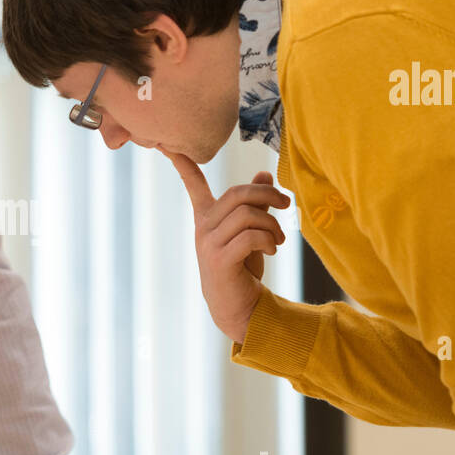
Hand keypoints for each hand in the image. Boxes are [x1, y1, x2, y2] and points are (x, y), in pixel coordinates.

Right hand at [161, 149, 289, 343]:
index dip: (183, 165)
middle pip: (238, 194)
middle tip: (287, 204)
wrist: (239, 308)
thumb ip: (256, 204)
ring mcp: (209, 244)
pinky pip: (250, 236)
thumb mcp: (252, 231)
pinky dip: (268, 240)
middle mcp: (204, 228)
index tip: (167, 145)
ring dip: (272, 224)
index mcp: (208, 217)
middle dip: (268, 195)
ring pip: (247, 215)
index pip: (193, 185)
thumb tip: (264, 174)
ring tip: (279, 239)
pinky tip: (272, 249)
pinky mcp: (220, 260)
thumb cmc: (244, 267)